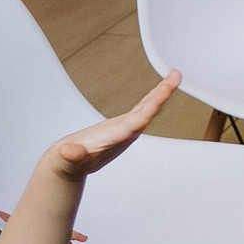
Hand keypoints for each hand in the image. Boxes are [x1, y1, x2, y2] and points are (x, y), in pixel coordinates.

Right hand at [45, 70, 182, 180]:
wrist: (67, 168)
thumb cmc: (67, 163)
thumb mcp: (66, 159)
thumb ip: (70, 156)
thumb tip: (68, 152)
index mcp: (117, 138)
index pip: (141, 119)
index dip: (154, 103)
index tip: (166, 89)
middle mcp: (126, 134)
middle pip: (150, 111)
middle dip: (163, 93)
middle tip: (177, 74)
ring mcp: (125, 130)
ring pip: (148, 109)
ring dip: (160, 93)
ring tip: (173, 76)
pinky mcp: (121, 127)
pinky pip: (141, 110)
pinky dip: (151, 98)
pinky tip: (157, 91)